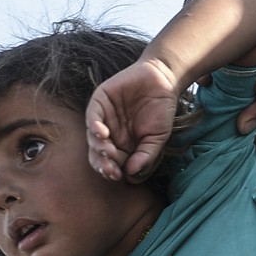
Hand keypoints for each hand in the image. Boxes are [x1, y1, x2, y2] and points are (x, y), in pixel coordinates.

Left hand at [88, 56, 183, 182]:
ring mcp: (103, 117)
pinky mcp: (100, 101)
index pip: (110, 162)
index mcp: (122, 145)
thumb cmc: (161, 110)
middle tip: (110, 169)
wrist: (163, 81)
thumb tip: (131, 174)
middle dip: (102, 162)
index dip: (111, 170)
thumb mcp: (157, 138)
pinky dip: (94, 126)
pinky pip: (92, 116)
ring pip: (92, 137)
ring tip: (108, 151)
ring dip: (98, 147)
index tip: (117, 175)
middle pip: (98, 153)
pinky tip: (102, 133)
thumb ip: (145, 155)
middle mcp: (110, 133)